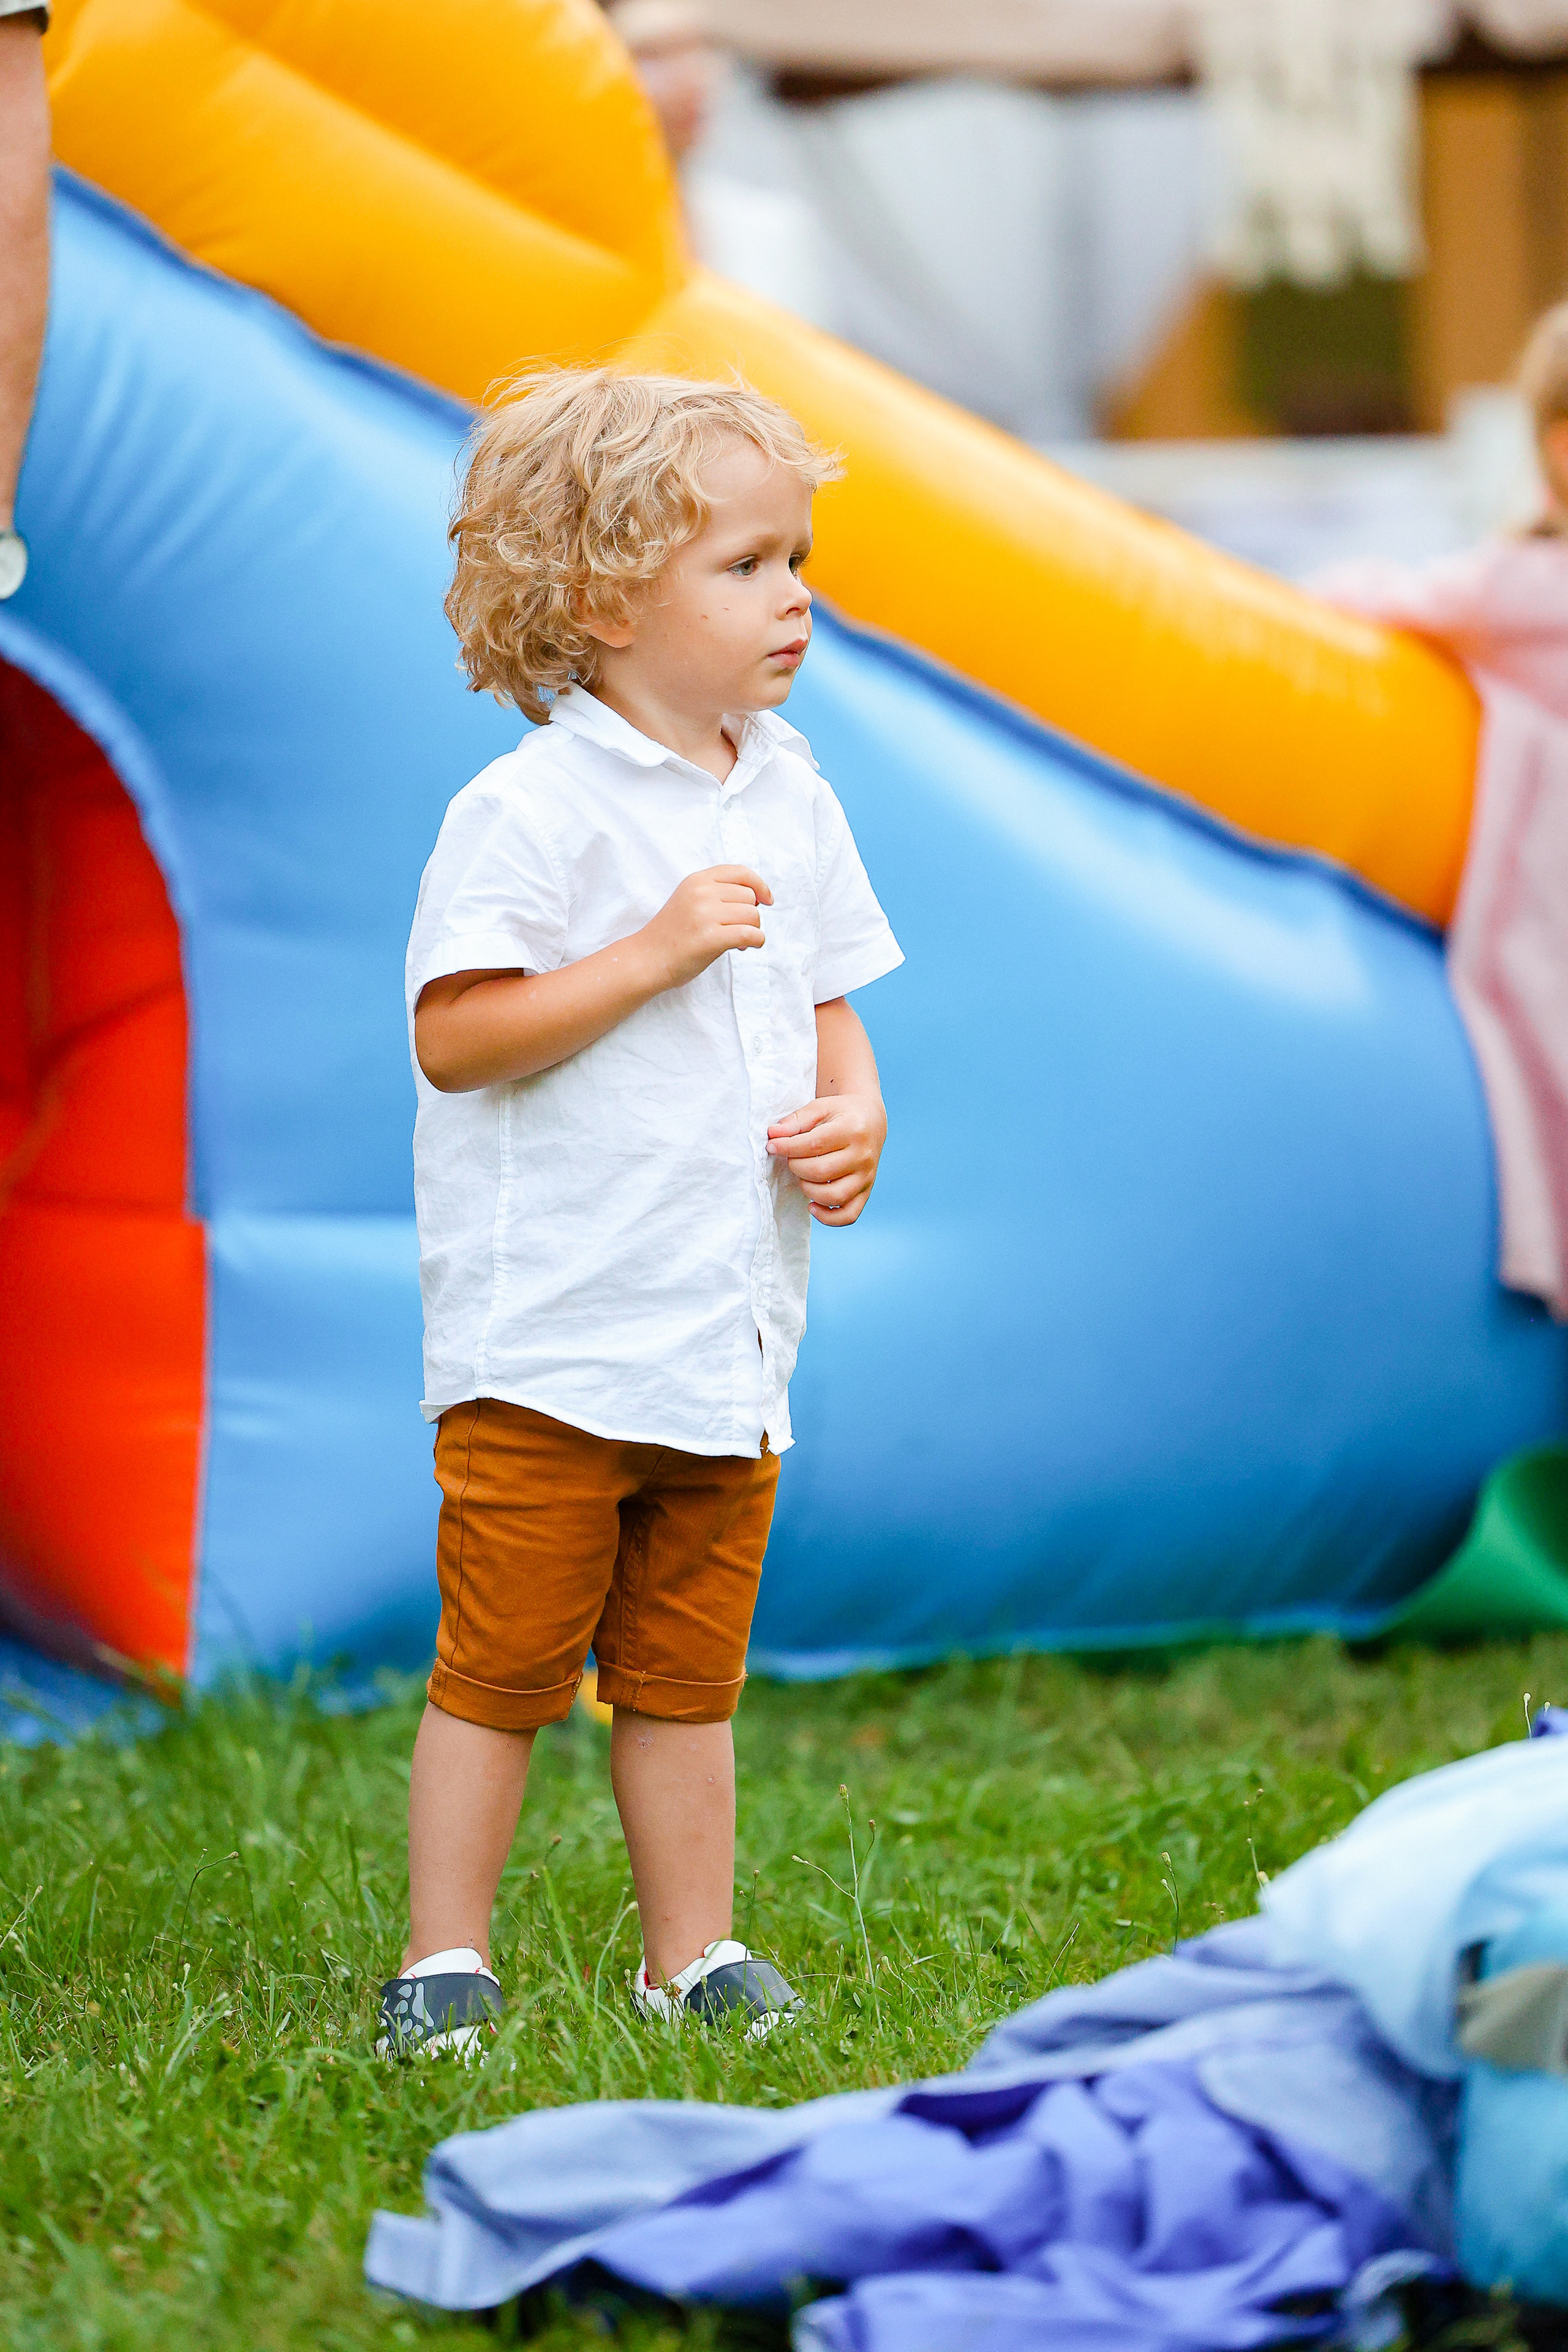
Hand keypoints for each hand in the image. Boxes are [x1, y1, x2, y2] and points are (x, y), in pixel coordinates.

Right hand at [639, 865, 772, 990]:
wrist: (647, 958)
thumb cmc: (672, 934)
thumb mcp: (690, 900)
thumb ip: (717, 893)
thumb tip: (757, 898)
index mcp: (697, 880)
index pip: (740, 872)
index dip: (759, 885)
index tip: (766, 900)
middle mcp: (702, 893)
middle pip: (749, 897)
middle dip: (750, 915)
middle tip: (737, 930)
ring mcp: (705, 914)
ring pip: (753, 915)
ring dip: (752, 930)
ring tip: (737, 941)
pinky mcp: (711, 938)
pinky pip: (750, 934)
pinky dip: (756, 941)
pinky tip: (747, 947)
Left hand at [766, 1092, 886, 1224]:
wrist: (871, 1121)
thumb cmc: (841, 1114)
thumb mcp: (820, 1108)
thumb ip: (796, 1121)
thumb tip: (772, 1135)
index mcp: (852, 1130)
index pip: (814, 1144)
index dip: (787, 1147)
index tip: (772, 1146)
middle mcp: (863, 1155)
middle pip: (821, 1171)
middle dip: (797, 1167)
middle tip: (792, 1160)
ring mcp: (866, 1177)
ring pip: (834, 1196)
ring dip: (809, 1190)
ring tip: (802, 1177)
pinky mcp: (866, 1192)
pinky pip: (849, 1215)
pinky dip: (828, 1218)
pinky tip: (811, 1205)